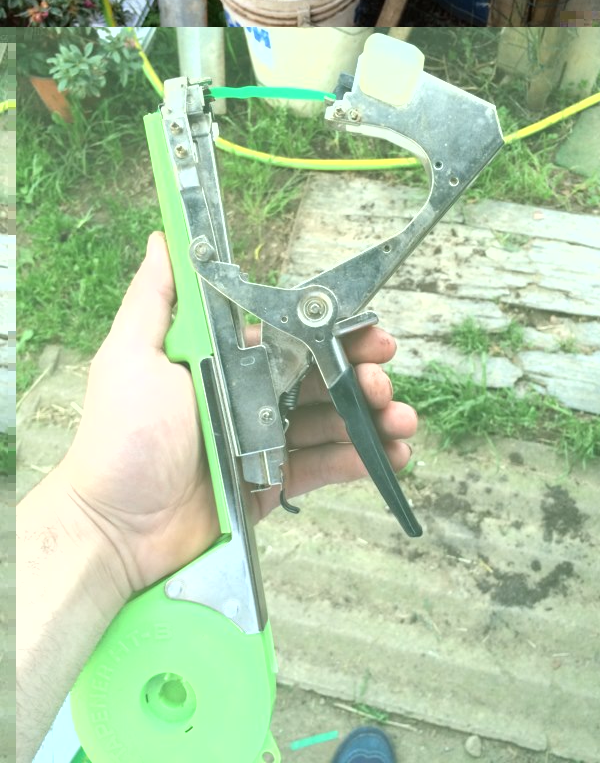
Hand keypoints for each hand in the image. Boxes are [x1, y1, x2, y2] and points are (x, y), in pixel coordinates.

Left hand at [59, 232, 416, 593]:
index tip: (368, 333)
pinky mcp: (272, 484)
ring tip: (400, 422)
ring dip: (371, 418)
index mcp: (226, 365)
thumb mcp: (133, 356)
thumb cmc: (124, 438)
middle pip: (320, 380)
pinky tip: (388, 456)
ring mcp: (264, 443)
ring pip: (330, 423)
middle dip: (361, 377)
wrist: (116, 528)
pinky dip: (359, 461)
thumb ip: (154, 299)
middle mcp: (249, 399)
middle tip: (384, 382)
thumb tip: (164, 240)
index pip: (292, 341)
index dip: (332, 336)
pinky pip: (323, 468)